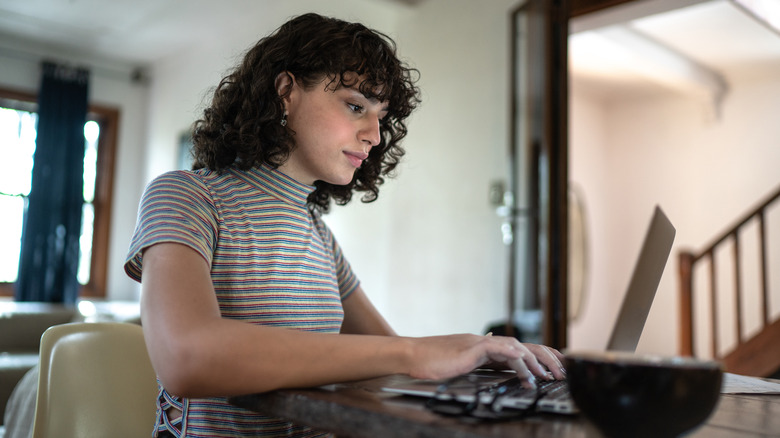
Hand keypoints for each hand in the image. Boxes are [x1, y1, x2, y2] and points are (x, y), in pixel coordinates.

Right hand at [406, 334, 565, 387]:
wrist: (411, 355)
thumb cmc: (430, 362)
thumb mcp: (459, 364)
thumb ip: (476, 364)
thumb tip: (489, 366)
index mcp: (485, 347)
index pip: (520, 349)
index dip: (540, 356)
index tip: (556, 366)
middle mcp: (486, 343)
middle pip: (525, 346)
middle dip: (546, 358)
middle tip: (561, 373)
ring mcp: (479, 344)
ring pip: (517, 348)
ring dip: (535, 362)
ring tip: (547, 376)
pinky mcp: (472, 349)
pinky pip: (499, 351)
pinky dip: (515, 359)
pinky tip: (525, 369)